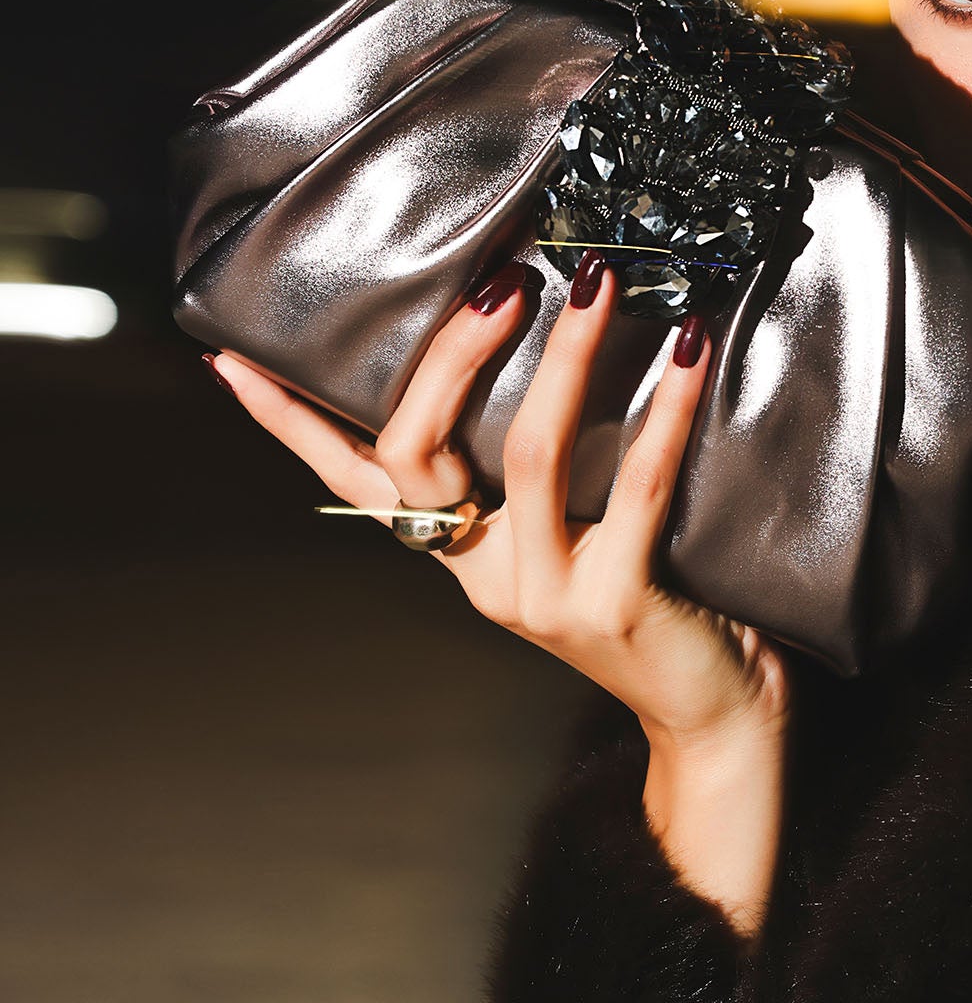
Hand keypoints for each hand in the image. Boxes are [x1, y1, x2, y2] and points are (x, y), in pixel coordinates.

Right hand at [211, 254, 789, 932]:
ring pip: (529, 452)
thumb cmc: (652, 610)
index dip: (290, 424)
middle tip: (499, 281)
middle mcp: (484, 577)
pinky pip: (635, 485)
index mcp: (459, 555)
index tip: (230, 361)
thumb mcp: (569, 540)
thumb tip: (545, 351)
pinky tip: (688, 354)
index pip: (351, 481)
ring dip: (563, 356)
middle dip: (448, 357)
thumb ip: (537, 478)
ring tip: (594, 284)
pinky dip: (664, 410)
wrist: (709, 720)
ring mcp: (545, 594)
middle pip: (418, 453)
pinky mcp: (616, 601)